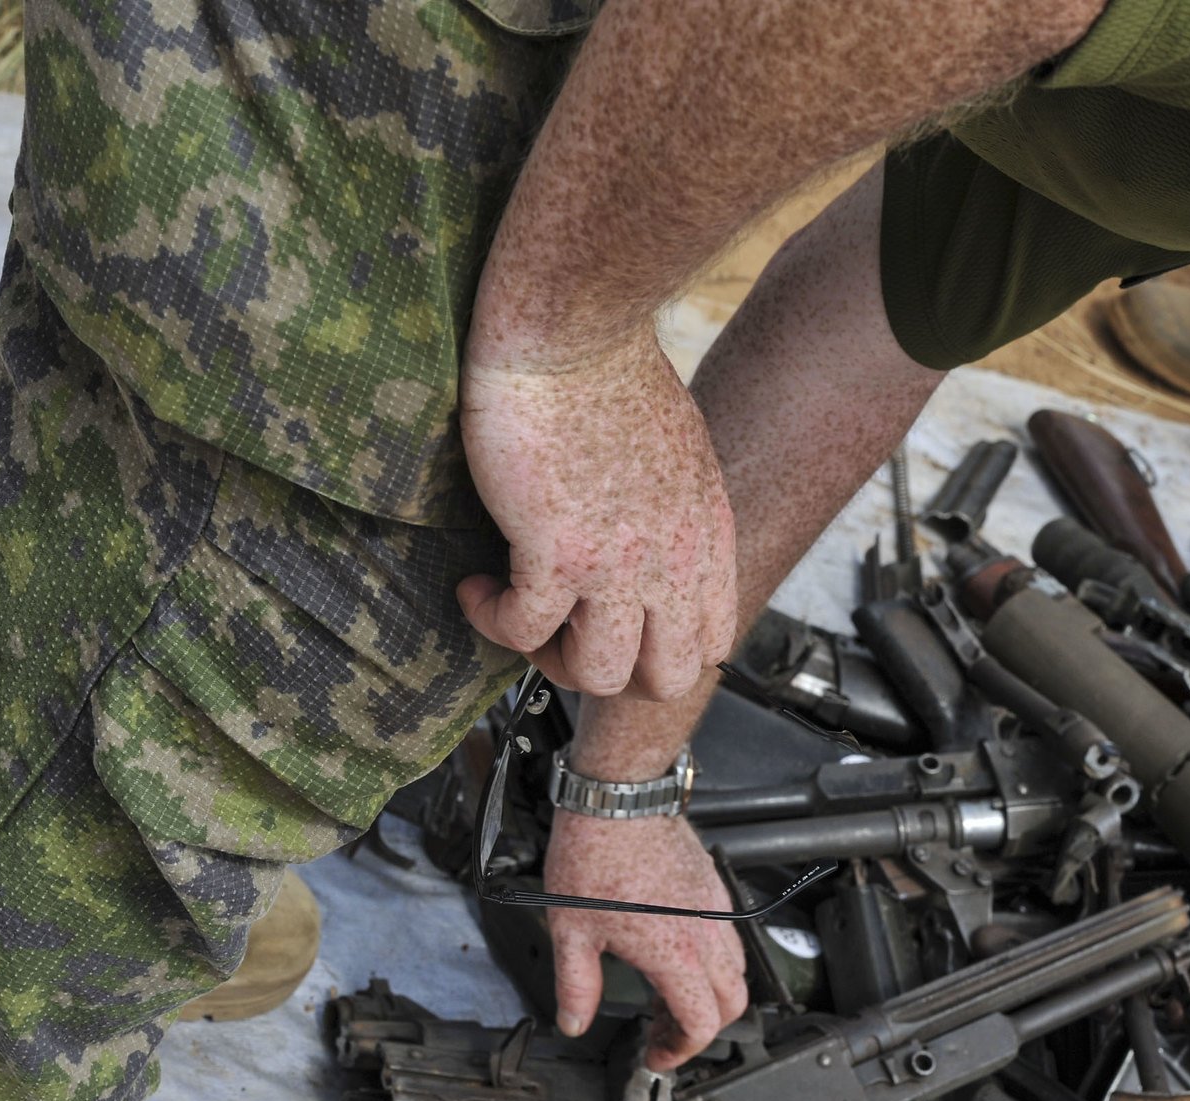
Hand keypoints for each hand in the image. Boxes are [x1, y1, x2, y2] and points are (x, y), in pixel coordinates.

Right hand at [458, 329, 737, 699]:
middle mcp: (673, 561)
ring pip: (599, 674)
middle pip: (665, 679)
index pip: (714, 643)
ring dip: (549, 659)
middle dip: (611, 672)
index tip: (614, 624)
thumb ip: (673, 512)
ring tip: (518, 612)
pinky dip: (491, 619)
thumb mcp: (678, 453)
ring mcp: (618, 563)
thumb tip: (644, 542)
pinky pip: (522, 630)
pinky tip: (475, 587)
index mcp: (707, 537)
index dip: (659, 652)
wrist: (573, 331)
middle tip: (564, 635)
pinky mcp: (555, 550)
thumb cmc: (610, 372)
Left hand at [542, 811, 747, 1070]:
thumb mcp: (571, 932)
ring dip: (709, 995)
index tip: (655, 1055)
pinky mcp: (713, 887)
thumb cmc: (595, 855)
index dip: (680, 1051)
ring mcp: (715, 909)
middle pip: (731, 1003)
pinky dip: (714, 962)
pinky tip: (677, 955)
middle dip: (700, 1029)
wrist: (619, 800)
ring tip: (666, 996)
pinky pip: (730, 938)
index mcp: (673, 954)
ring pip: (736, 970)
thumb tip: (574, 1022)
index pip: (700, 1022)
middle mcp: (705, 934)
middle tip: (661, 1031)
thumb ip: (576, 986)